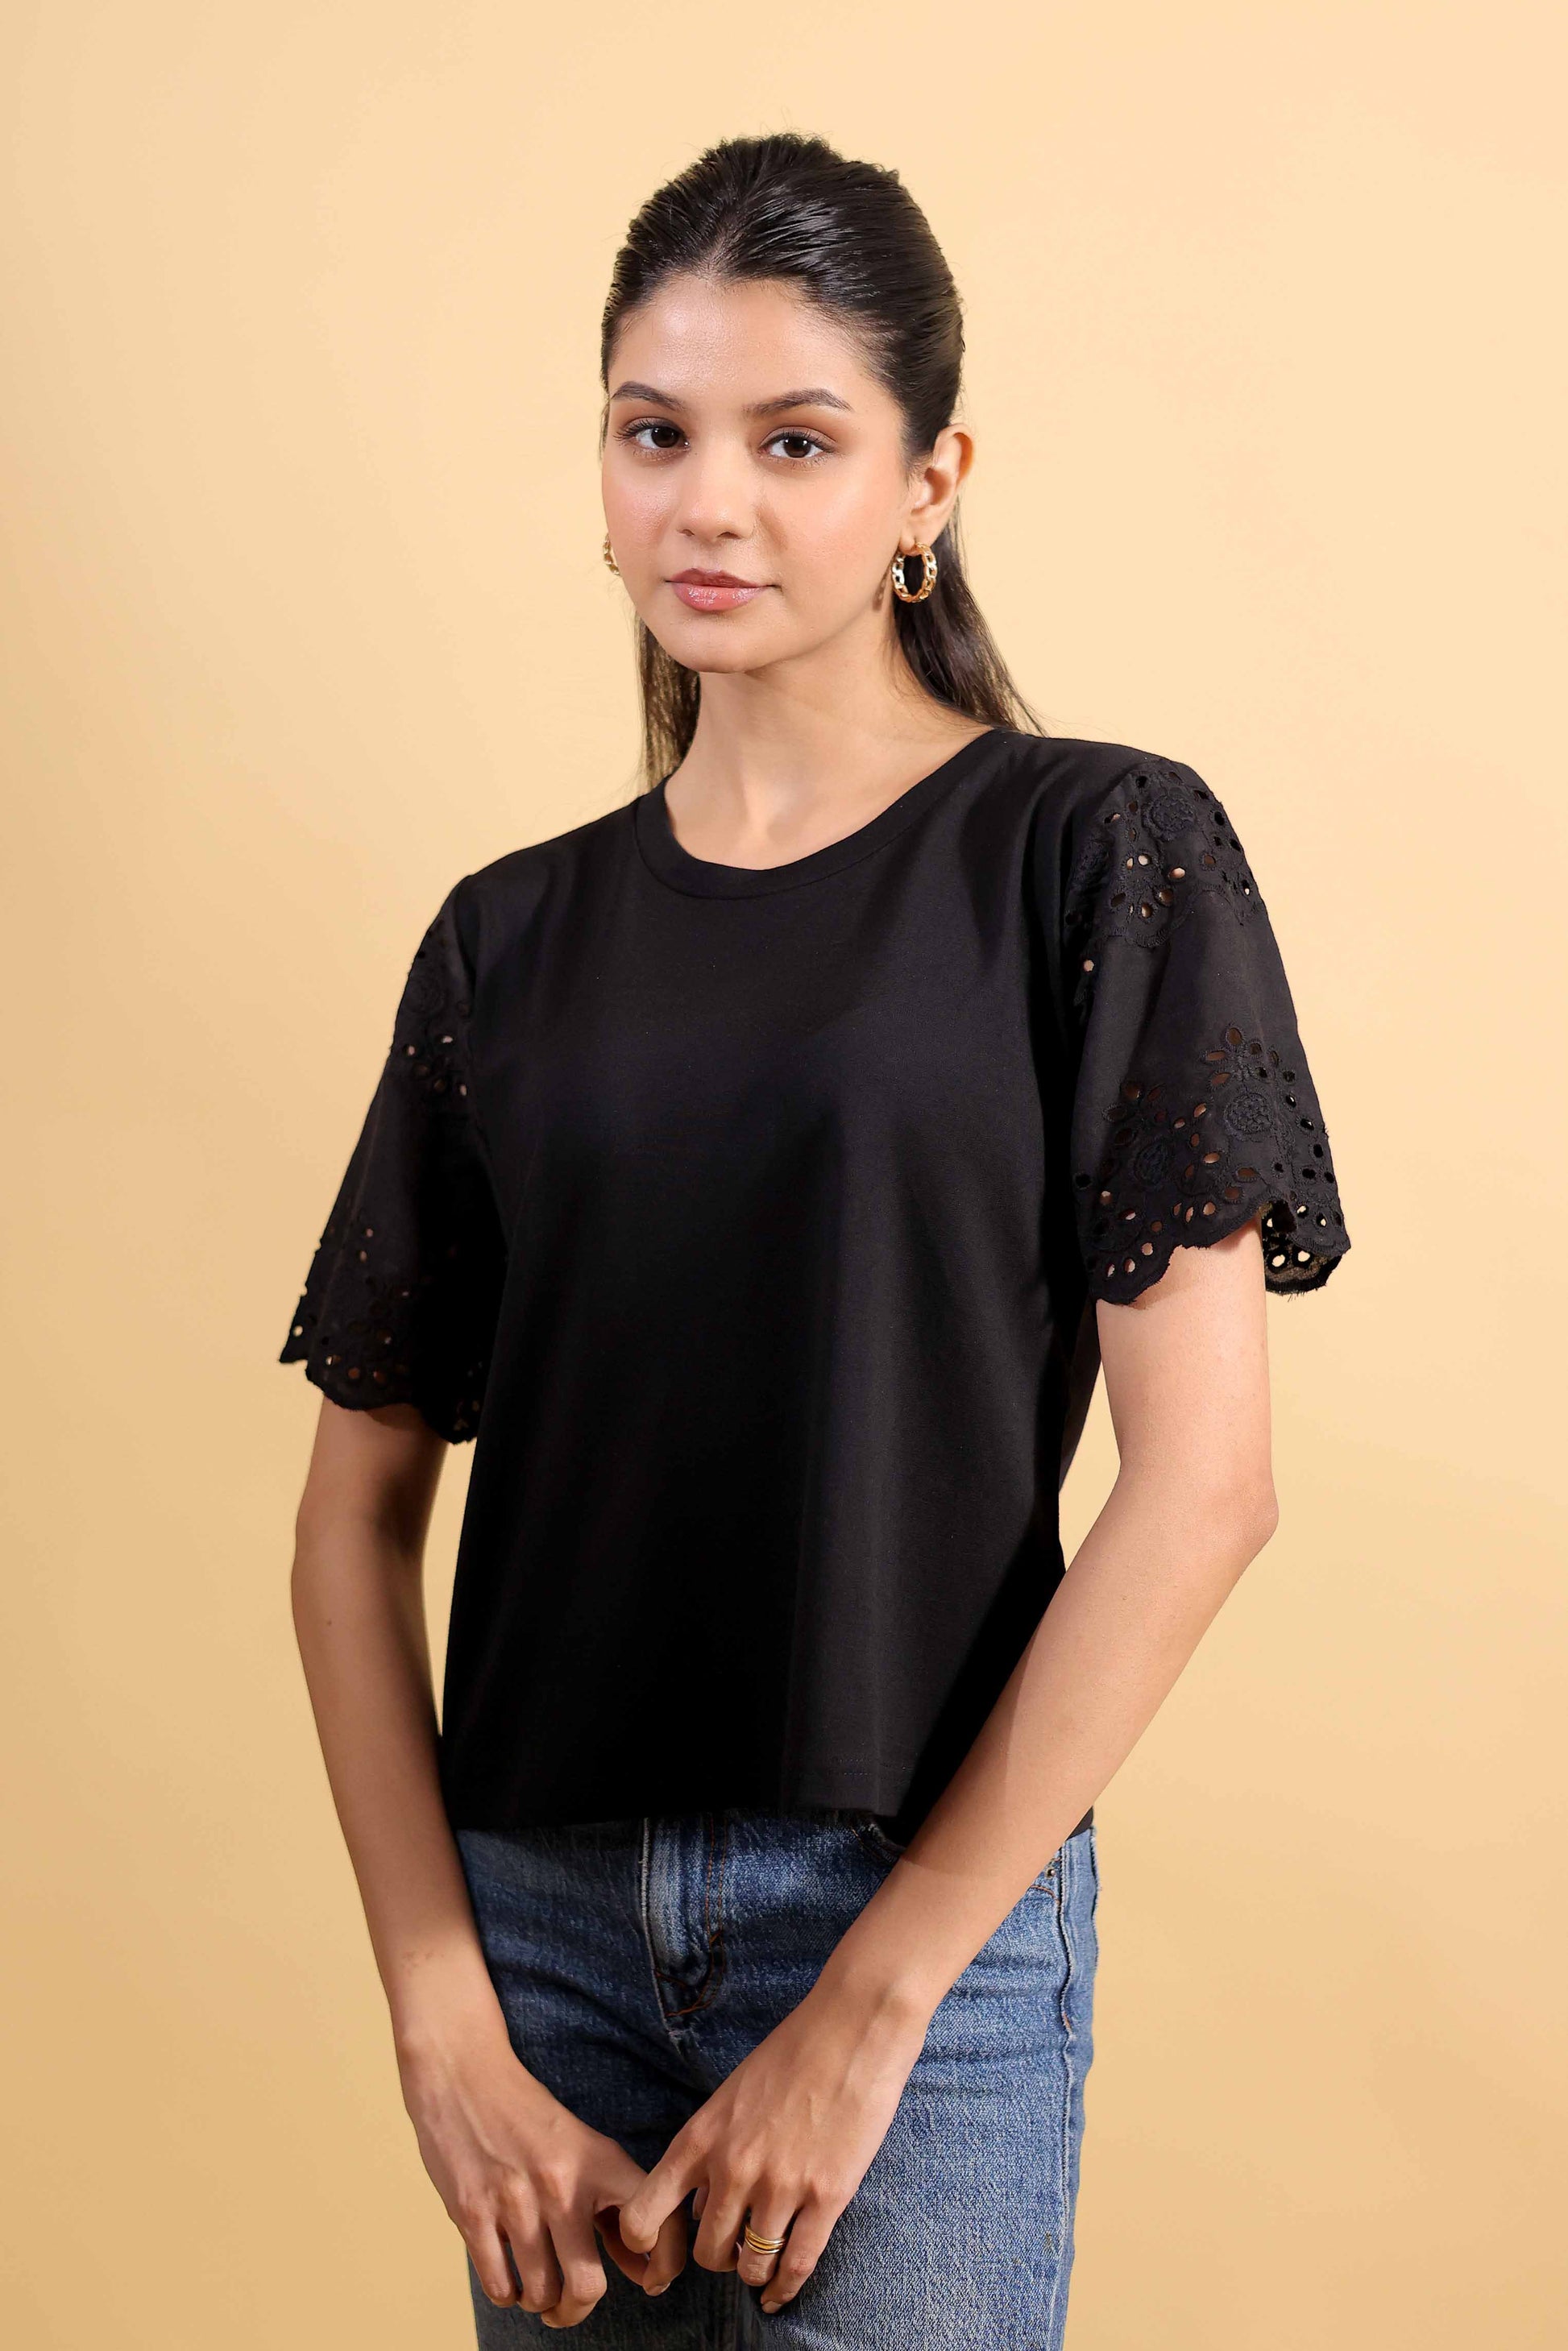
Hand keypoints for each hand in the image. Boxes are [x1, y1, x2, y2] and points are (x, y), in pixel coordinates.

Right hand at [398, 2018, 687, 2327]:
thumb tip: (646, 2271)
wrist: (463, 2074)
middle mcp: (560, 2184)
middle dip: (578, 2309)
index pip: (651, 2224)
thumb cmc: (528, 2117)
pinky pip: (499, 2286)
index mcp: (597, 2162)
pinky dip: (508, 2294)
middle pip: (586, 2286)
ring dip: (540, 2303)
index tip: (653, 2280)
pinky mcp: (471, 2213)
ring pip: (540, 2293)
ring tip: (536, 2289)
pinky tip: (509, 2276)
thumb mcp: (584, 2149)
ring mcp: (514, 2200)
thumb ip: (613, 2207)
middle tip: (569, 2306)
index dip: (662, 2263)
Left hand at [618, 1978, 927, 2315]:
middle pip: (706, 2252)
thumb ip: (710, 2150)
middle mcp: (732, 2168)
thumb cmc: (791, 2053)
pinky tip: (781, 2293)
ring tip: (760, 2263)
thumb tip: (698, 2205)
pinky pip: (796, 2265)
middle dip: (718, 2258)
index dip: (644, 2245)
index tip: (660, 2251)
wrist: (851, 2027)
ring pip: (751, 2265)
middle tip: (733, 2249)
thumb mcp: (730, 2096)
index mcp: (700, 2138)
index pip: (643, 2214)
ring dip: (753, 2272)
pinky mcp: (826, 2196)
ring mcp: (779, 2186)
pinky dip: (785, 2289)